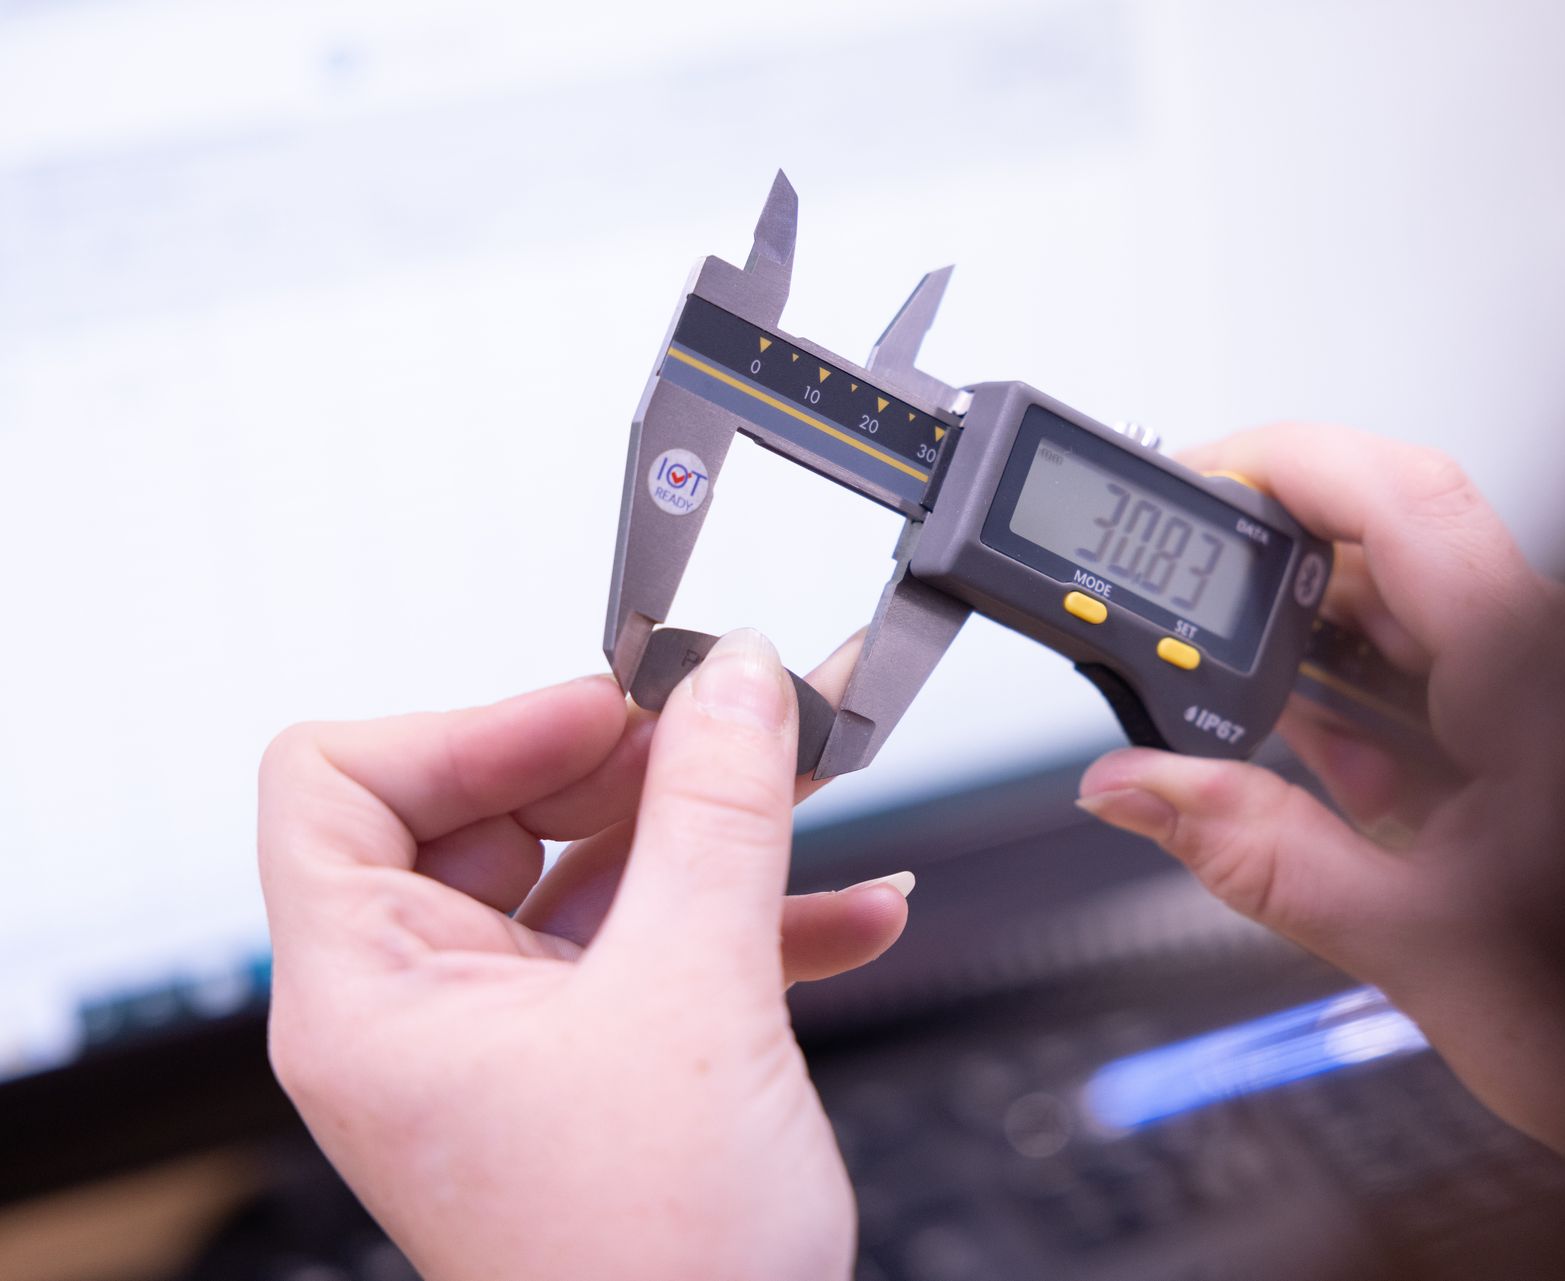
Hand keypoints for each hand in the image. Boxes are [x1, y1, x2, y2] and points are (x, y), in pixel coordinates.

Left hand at [258, 629, 907, 1279]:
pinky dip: (756, 917)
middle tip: (741, 718)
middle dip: (637, 759)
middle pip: (499, 810)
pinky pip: (666, 944)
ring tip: (821, 772)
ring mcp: (520, 1036)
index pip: (345, 782)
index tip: (608, 705)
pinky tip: (857, 908)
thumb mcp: (693, 1002)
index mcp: (372, 995)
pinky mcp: (606, 1061)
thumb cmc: (651, 1272)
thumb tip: (733, 682)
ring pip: (604, 873)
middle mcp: (426, 1008)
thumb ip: (717, 816)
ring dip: (721, 828)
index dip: (475, 723)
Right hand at [1076, 424, 1564, 1170]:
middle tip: (1212, 668)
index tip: (1192, 478)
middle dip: (1288, 604)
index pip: (1403, 500)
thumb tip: (1133, 787)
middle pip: (1396, 549)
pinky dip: (1385, 712)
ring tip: (1314, 771)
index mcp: (1552, 684)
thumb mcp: (1416, 949)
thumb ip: (1256, 853)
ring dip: (1337, 672)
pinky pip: (1458, 667)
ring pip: (1422, 611)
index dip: (1285, 463)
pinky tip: (1368, 788)